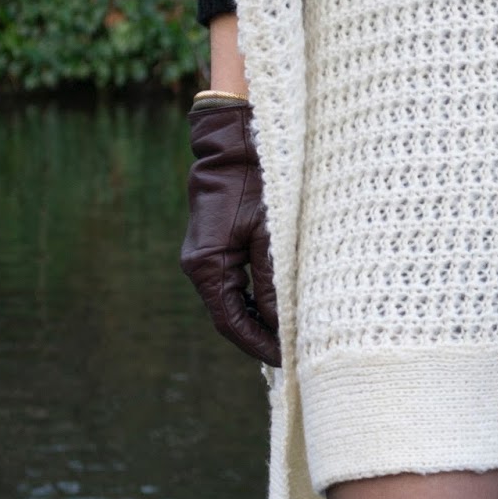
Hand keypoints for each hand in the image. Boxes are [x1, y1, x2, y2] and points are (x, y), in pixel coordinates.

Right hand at [179, 99, 281, 366]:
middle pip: (231, 315)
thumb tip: (282, 325)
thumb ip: (273, 282)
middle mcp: (199, 265)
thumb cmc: (258, 182)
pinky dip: (258, 296)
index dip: (259, 344)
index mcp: (206, 266)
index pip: (230, 323)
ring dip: (262, 316)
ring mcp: (207, 255)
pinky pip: (237, 281)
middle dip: (262, 335)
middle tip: (297, 352)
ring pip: (234, 300)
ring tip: (295, 332)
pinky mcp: (219, 244)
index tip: (288, 359)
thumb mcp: (271, 236)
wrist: (238, 139)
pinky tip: (283, 303)